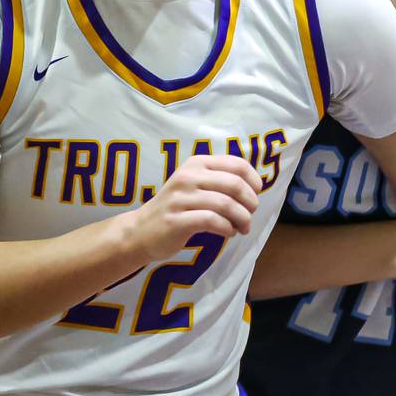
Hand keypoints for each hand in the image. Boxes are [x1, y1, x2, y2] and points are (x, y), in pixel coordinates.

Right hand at [127, 155, 260, 262]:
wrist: (140, 231)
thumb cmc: (175, 208)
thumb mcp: (194, 184)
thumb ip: (218, 180)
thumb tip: (254, 187)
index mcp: (196, 163)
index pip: (237, 164)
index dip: (253, 180)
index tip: (255, 194)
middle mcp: (188, 176)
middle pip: (235, 184)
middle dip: (250, 202)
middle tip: (250, 214)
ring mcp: (181, 198)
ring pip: (226, 204)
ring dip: (242, 218)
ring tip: (243, 227)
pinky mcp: (177, 220)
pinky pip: (212, 220)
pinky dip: (227, 228)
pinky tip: (229, 232)